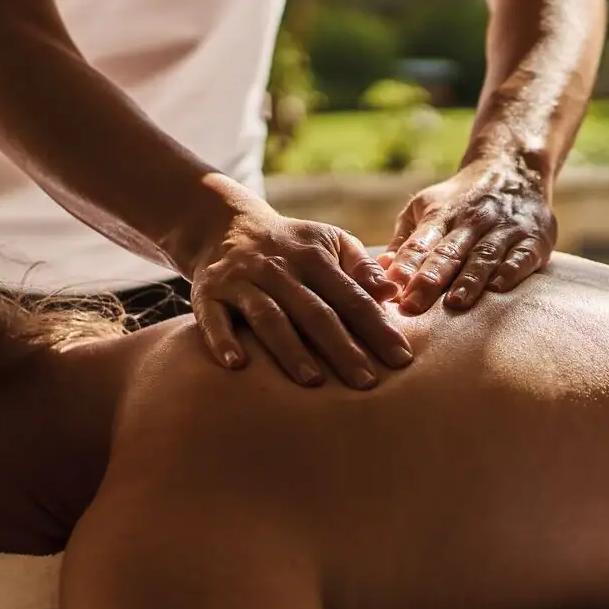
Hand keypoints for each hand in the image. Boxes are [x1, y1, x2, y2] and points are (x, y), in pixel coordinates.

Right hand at [188, 207, 413, 388]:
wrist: (224, 225)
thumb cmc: (290, 245)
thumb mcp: (328, 242)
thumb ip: (361, 267)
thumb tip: (393, 292)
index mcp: (313, 257)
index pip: (350, 296)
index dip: (377, 327)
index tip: (401, 359)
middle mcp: (277, 268)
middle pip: (313, 311)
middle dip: (341, 347)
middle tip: (366, 382)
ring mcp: (241, 280)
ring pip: (268, 316)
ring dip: (290, 349)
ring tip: (312, 381)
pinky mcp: (208, 293)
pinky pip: (213, 318)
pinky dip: (222, 340)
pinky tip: (237, 365)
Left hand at [381, 157, 555, 313]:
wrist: (513, 168)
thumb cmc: (459, 201)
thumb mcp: (425, 208)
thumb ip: (403, 242)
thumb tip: (378, 272)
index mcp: (439, 215)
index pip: (418, 245)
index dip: (403, 268)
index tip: (389, 291)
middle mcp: (471, 221)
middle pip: (447, 252)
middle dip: (429, 280)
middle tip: (412, 306)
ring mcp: (503, 229)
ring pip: (483, 256)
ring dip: (469, 280)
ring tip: (455, 304)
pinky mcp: (533, 238)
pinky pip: (521, 255)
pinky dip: (511, 271)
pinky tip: (499, 288)